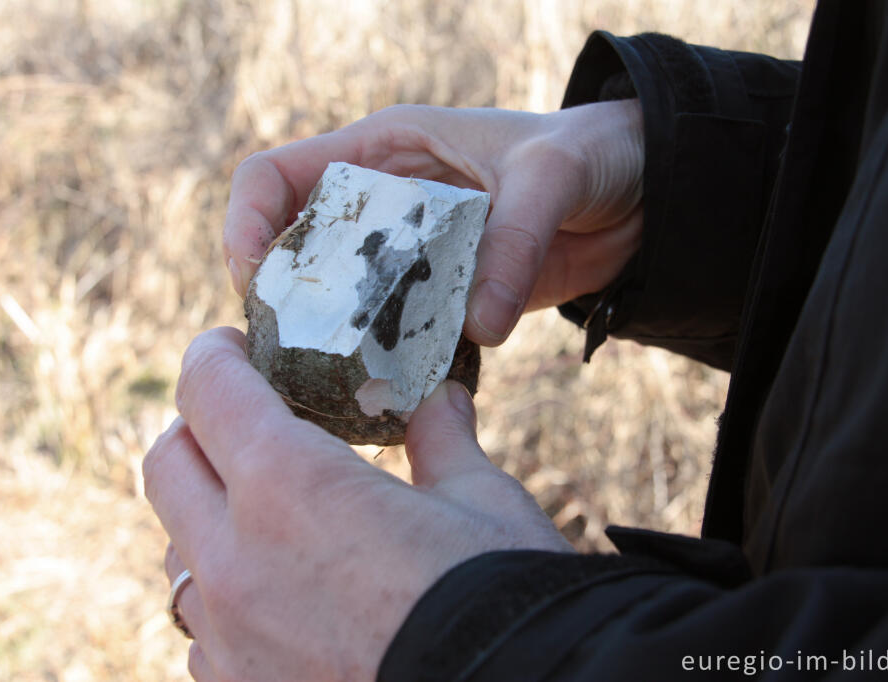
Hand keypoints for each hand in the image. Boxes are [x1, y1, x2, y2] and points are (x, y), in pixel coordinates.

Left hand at [143, 327, 572, 680]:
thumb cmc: (500, 597)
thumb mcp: (482, 501)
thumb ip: (444, 441)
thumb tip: (440, 402)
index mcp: (289, 485)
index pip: (209, 390)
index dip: (216, 355)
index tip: (235, 349)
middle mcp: (235, 560)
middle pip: (166, 465)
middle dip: (197, 428)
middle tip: (244, 420)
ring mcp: (229, 637)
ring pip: (178, 552)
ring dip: (207, 517)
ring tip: (266, 513)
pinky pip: (204, 631)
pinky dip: (229, 597)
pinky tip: (282, 596)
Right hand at [224, 101, 643, 345]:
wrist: (640, 197)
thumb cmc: (590, 154)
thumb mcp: (549, 177)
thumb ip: (513, 241)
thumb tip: (479, 326)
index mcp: (382, 151)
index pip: (275, 176)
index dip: (247, 223)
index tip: (254, 278)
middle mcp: (383, 207)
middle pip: (294, 251)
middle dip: (281, 297)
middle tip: (286, 350)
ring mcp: (411, 259)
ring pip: (341, 301)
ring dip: (329, 340)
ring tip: (323, 383)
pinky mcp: (443, 302)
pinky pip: (396, 335)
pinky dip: (387, 363)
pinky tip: (388, 393)